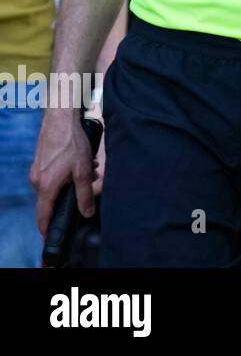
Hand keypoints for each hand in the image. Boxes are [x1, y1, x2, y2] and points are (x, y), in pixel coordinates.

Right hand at [29, 108, 94, 235]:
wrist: (60, 120)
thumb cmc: (71, 144)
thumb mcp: (83, 171)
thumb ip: (85, 194)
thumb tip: (87, 212)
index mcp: (46, 187)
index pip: (43, 215)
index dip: (47, 227)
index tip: (49, 236)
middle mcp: (37, 181)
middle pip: (52, 199)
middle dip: (71, 195)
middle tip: (88, 180)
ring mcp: (36, 172)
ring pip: (55, 186)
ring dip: (71, 181)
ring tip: (88, 167)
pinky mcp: (39, 163)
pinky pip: (52, 176)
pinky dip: (66, 173)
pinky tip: (80, 161)